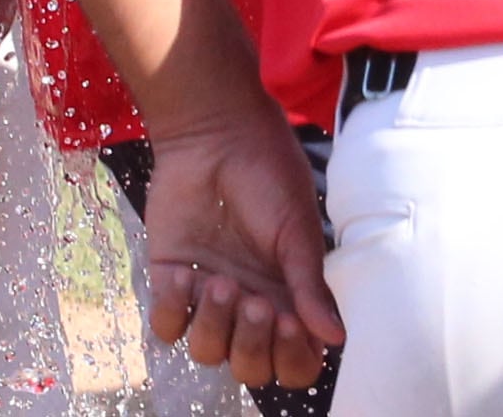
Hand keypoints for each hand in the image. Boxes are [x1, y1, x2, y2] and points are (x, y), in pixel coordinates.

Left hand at [141, 106, 343, 388]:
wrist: (215, 134)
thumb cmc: (267, 172)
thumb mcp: (298, 228)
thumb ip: (310, 285)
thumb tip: (336, 338)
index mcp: (290, 296)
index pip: (295, 360)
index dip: (293, 358)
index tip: (292, 324)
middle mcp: (250, 304)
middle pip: (251, 368)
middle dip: (254, 347)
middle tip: (258, 304)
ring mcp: (208, 296)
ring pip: (208, 353)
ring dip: (216, 327)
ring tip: (221, 282)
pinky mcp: (170, 279)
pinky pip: (167, 326)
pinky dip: (174, 309)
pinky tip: (184, 274)